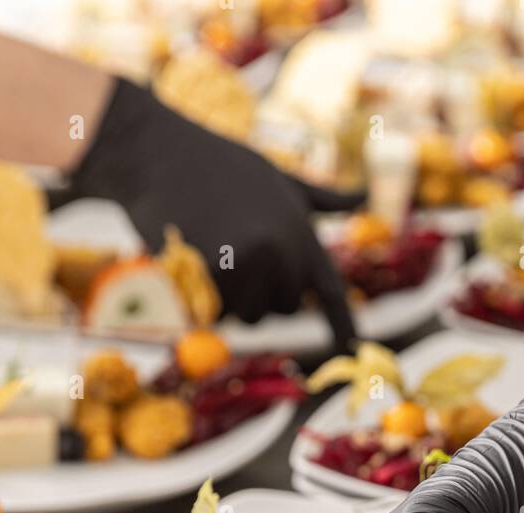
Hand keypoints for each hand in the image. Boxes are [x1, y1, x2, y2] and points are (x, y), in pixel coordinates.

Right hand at [69, 78, 359, 347]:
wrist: (159, 152)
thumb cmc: (220, 164)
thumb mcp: (281, 178)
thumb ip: (323, 200)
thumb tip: (364, 197)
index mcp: (303, 234)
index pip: (332, 292)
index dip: (344, 326)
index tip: (354, 350)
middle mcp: (284, 255)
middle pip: (284, 309)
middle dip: (263, 291)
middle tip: (236, 247)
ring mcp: (248, 269)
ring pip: (249, 316)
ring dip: (233, 296)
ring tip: (215, 247)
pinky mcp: (213, 278)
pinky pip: (217, 313)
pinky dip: (206, 296)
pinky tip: (195, 255)